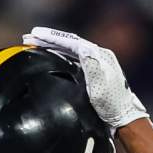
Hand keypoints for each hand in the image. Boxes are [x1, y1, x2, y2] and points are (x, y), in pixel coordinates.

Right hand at [22, 26, 147, 129]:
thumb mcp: (101, 86)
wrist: (124, 118)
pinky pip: (73, 58)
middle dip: (48, 39)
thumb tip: (82, 46)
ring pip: (70, 49)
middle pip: (69, 43)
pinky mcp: (94, 72)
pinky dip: (59, 54)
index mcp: (99, 56)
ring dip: (52, 45)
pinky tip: (50, 55)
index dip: (52, 38)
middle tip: (28, 37)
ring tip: (34, 43)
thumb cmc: (112, 104)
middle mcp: (98, 56)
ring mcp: (96, 63)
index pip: (71, 42)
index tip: (35, 34)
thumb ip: (92, 66)